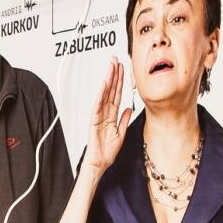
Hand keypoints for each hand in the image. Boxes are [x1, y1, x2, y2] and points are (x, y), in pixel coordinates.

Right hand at [82, 57, 132, 171]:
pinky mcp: (94, 120)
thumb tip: (129, 108)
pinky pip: (98, 105)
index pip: (116, 94)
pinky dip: (100, 94)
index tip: (123, 68)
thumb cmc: (107, 151)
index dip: (120, 81)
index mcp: (112, 115)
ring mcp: (99, 115)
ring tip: (111, 67)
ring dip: (108, 80)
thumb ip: (124, 119)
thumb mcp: (121, 133)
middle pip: (110, 90)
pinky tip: (103, 85)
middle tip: (115, 60)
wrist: (100, 162)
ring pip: (104, 94)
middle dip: (114, 75)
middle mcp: (105, 113)